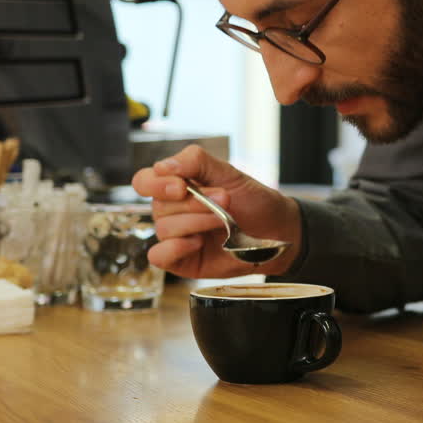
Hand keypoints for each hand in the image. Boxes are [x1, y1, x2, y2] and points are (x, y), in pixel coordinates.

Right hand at [131, 144, 302, 278]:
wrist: (277, 230)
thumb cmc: (253, 201)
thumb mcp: (230, 174)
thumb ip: (197, 162)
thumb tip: (163, 166)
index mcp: (177, 186)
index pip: (145, 181)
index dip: (156, 183)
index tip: (182, 186)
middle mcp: (171, 211)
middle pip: (159, 206)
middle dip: (195, 203)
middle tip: (225, 200)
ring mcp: (176, 236)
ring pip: (164, 229)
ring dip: (196, 222)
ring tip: (224, 221)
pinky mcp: (181, 260)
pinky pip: (159, 256)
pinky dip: (174, 248)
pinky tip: (197, 243)